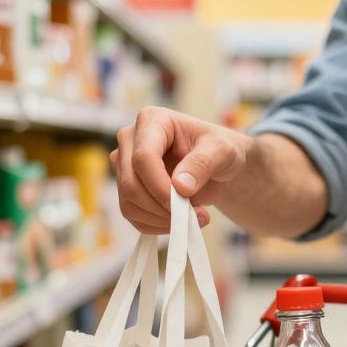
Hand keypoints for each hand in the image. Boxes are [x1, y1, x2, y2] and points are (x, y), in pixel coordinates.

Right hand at [110, 107, 255, 233]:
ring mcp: (125, 165)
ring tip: (193, 218)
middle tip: (197, 216)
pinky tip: (179, 221)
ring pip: (129, 203)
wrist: (217, 164)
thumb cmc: (219, 150)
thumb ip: (203, 164)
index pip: (143, 158)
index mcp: (152, 121)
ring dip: (161, 220)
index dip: (160, 186)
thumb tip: (180, 186)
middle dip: (162, 207)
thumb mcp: (222, 151)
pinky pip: (133, 216)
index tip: (186, 204)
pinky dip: (157, 226)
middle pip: (131, 184)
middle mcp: (130, 140)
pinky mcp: (127, 188)